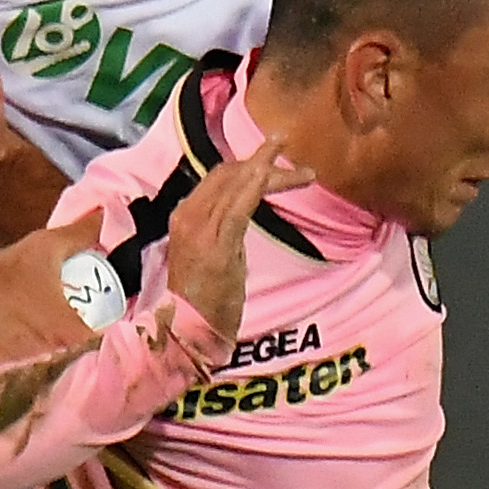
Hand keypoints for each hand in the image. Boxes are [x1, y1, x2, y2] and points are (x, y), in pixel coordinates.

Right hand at [160, 147, 310, 345]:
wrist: (186, 330)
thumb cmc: (202, 300)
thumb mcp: (214, 255)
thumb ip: (225, 231)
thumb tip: (242, 213)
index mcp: (184, 216)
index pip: (218, 178)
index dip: (248, 165)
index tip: (273, 161)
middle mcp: (187, 215)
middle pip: (228, 174)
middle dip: (264, 162)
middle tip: (295, 159)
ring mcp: (199, 229)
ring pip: (237, 185)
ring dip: (271, 171)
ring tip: (303, 170)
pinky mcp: (216, 245)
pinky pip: (239, 207)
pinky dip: (257, 186)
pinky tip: (273, 176)